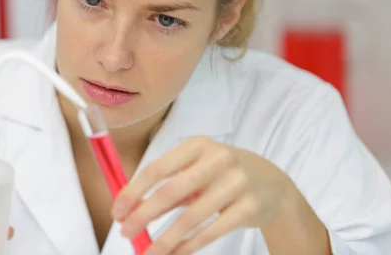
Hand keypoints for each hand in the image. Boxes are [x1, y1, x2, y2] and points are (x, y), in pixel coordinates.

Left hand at [112, 136, 291, 254]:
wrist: (272, 183)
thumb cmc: (222, 174)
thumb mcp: (197, 170)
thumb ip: (169, 186)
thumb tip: (131, 209)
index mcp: (198, 145)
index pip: (157, 168)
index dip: (133, 191)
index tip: (117, 211)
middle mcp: (218, 159)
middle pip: (171, 191)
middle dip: (143, 215)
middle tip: (126, 232)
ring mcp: (237, 183)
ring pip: (191, 218)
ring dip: (164, 240)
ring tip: (147, 253)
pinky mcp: (249, 207)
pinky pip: (211, 231)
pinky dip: (188, 246)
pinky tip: (174, 254)